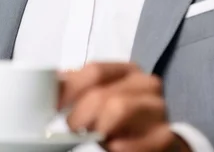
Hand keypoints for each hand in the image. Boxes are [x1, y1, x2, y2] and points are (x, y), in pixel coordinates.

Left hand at [59, 63, 189, 151]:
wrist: (157, 141)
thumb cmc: (121, 116)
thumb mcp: (98, 96)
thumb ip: (75, 86)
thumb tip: (47, 82)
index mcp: (128, 70)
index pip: (94, 71)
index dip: (68, 89)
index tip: (52, 106)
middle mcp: (147, 84)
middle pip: (101, 92)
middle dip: (79, 114)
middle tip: (72, 128)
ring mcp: (159, 109)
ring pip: (117, 108)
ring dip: (97, 127)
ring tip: (93, 136)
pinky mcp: (166, 136)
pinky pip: (134, 140)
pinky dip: (117, 146)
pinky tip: (112, 147)